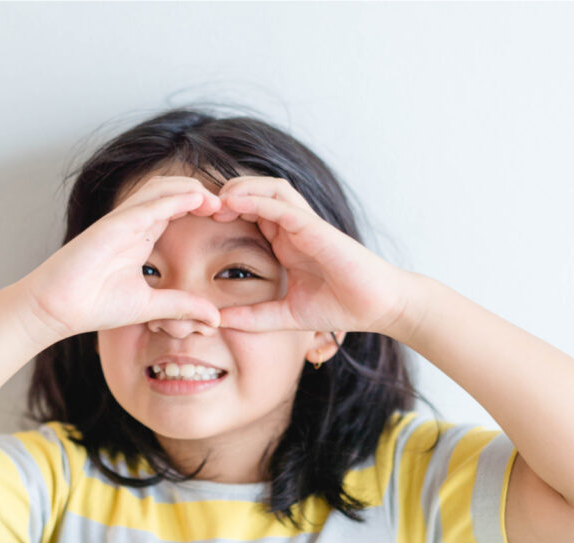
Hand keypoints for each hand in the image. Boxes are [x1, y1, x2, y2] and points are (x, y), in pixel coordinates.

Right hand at [22, 175, 224, 340]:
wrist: (55, 310)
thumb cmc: (94, 305)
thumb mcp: (150, 307)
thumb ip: (182, 306)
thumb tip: (215, 318)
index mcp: (141, 236)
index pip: (176, 209)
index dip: (202, 207)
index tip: (228, 217)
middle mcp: (133, 223)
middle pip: (172, 191)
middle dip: (202, 193)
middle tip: (229, 205)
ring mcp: (122, 221)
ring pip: (161, 189)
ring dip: (192, 189)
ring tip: (218, 199)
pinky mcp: (113, 225)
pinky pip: (148, 204)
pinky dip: (175, 198)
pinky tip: (198, 199)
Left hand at [212, 176, 413, 335]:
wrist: (377, 306)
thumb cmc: (341, 307)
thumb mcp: (286, 315)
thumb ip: (255, 317)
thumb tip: (219, 322)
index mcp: (286, 243)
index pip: (250, 214)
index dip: (223, 213)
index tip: (196, 224)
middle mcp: (294, 228)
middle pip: (255, 192)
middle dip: (226, 194)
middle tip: (198, 207)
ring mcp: (306, 225)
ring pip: (269, 188)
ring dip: (240, 188)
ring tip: (215, 201)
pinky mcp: (316, 228)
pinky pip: (282, 205)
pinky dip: (257, 200)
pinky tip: (235, 203)